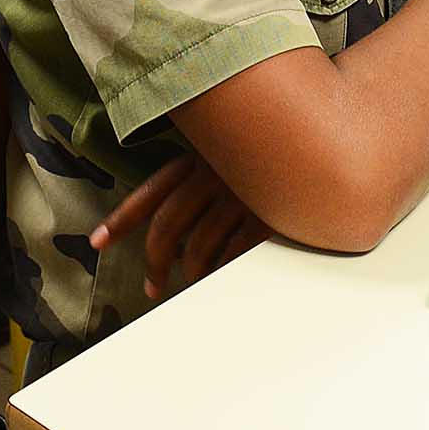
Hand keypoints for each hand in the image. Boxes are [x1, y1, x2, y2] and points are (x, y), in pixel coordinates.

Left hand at [91, 153, 270, 302]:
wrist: (330, 142)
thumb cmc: (276, 149)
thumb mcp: (234, 152)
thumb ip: (205, 173)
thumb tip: (177, 216)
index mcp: (200, 156)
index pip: (150, 192)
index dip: (121, 219)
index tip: (97, 242)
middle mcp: (215, 174)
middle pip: (169, 227)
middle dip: (155, 261)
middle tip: (152, 287)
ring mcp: (241, 195)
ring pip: (200, 246)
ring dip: (191, 272)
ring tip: (191, 284)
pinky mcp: (268, 215)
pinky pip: (234, 253)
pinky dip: (223, 269)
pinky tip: (222, 274)